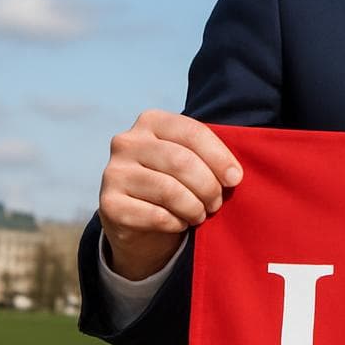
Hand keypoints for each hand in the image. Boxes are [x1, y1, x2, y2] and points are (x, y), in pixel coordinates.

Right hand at [99, 109, 241, 279]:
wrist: (139, 220)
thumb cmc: (174, 182)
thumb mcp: (189, 160)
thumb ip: (208, 157)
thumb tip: (233, 175)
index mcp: (151, 121)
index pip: (192, 132)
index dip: (219, 157)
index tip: (235, 179)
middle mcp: (127, 142)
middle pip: (181, 162)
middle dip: (208, 186)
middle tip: (217, 203)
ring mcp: (114, 172)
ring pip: (168, 190)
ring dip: (194, 207)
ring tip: (201, 214)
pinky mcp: (109, 204)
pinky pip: (155, 215)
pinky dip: (176, 223)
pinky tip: (180, 223)